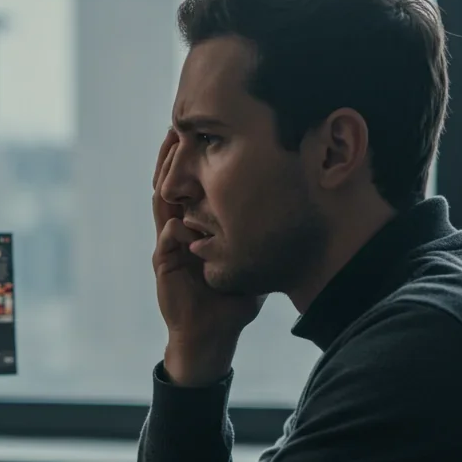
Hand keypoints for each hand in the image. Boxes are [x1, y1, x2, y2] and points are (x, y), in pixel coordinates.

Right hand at [151, 129, 264, 385]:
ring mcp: (169, 245)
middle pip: (169, 181)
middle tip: (179, 127)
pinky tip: (186, 212)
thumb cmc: (234, 299)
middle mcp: (178, 229)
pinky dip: (176, 223)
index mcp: (195, 224)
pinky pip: (168, 236)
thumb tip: (300, 204)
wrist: (212, 334)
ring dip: (166, 176)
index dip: (191, 154)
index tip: (202, 129)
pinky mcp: (165, 265)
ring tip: (174, 151)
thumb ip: (264, 233)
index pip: (188, 180)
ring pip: (161, 201)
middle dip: (172, 154)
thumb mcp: (254, 256)